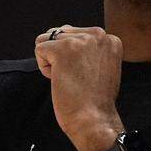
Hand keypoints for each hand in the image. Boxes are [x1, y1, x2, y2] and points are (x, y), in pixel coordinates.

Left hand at [34, 25, 124, 150]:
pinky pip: (39, 49)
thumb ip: (89, 49)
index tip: (86, 75)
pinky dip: (44, 68)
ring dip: (52, 61)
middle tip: (77, 78)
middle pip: (60, 34)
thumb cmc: (95, 101)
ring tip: (69, 78)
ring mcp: (80, 41)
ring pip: (47, 40)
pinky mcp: (62, 49)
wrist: (94, 119)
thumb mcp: (103, 66)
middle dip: (61, 57)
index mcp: (110, 39)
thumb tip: (63, 31)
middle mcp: (98, 34)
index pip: (76, 34)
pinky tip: (60, 80)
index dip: (74, 58)